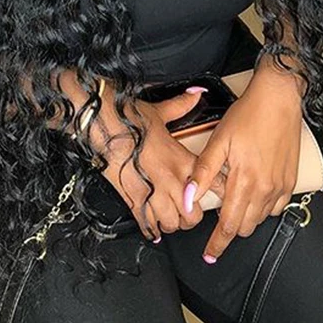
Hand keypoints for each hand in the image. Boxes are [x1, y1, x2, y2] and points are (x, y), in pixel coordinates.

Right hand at [96, 86, 227, 241]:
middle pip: (193, 215)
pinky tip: (153, 226)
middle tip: (190, 209)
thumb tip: (196, 94)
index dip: (219, 192)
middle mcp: (170, 181)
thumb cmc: (130, 121)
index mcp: (182, 160)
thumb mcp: (161, 111)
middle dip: (193, 215)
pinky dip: (152, 229)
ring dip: (173, 222)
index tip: (219, 193)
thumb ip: (182, 105)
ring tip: (172, 216)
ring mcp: (152, 194)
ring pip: (172, 224)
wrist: (104, 129)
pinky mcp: (132, 202)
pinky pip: (147, 226)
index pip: (213, 183)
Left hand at [186, 67, 303, 262]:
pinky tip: (255, 193)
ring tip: (236, 196)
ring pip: (261, 219)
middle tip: (220, 210)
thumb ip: (202, 173)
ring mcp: (281, 185)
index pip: (229, 225)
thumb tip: (188, 199)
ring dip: (246, 217)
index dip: (217, 243)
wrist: (278, 97)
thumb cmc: (248, 114)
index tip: (209, 254)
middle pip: (244, 227)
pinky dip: (264, 208)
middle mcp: (265, 187)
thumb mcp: (219, 140)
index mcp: (245, 180)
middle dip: (229, 228)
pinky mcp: (291, 179)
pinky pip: (277, 207)